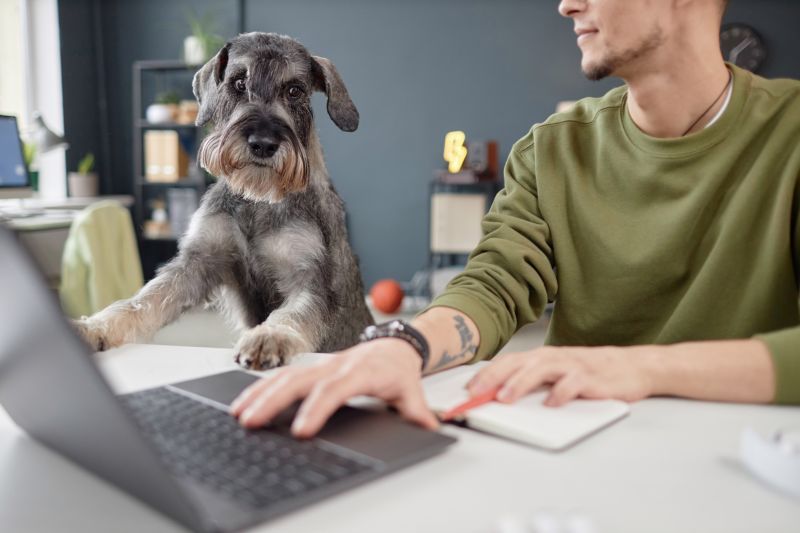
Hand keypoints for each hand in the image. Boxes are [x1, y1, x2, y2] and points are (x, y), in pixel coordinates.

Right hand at [229, 338, 439, 437]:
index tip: (301, 431)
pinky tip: (245, 404)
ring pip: (286, 376)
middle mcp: (336, 365)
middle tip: (252, 422)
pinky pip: (283, 376)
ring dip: (261, 394)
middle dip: (273, 401)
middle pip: (299, 380)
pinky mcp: (312, 369)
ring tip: (240, 415)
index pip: (335, 390)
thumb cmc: (398, 368)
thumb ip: (417, 411)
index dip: (317, 408)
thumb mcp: (411, 391)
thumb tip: (430, 427)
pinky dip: (261, 389)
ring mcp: (321, 365)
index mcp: (360, 371)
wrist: (395, 345)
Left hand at [467, 345, 655, 406]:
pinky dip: (560, 393)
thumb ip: (532, 381)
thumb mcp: (556, 373)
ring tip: (504, 397)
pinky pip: (573, 383)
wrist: (631, 367)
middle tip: (475, 392)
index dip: (485, 374)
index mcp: (541, 357)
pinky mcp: (590, 377)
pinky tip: (551, 403)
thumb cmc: (589, 371)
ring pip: (540, 370)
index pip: (507, 362)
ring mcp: (571, 365)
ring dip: (520, 383)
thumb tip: (499, 394)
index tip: (466, 389)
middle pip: (518, 363)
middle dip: (494, 377)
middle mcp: (552, 357)